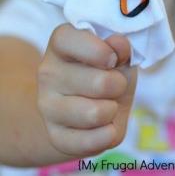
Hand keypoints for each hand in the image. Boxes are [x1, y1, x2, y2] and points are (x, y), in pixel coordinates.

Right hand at [37, 24, 136, 157]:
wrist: (87, 104)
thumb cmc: (105, 71)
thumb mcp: (116, 54)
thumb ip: (119, 47)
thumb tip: (119, 43)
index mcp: (60, 44)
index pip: (69, 40)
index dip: (100, 50)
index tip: (113, 59)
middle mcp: (47, 73)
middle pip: (100, 83)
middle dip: (118, 85)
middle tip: (115, 84)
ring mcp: (47, 106)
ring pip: (96, 114)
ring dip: (113, 110)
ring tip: (108, 103)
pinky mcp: (55, 136)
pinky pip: (92, 141)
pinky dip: (108, 133)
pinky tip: (103, 124)